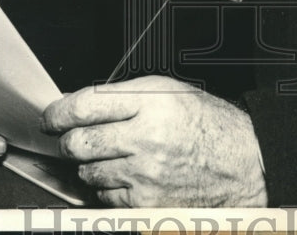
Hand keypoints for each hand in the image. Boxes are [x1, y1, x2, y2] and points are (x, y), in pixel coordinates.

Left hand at [41, 75, 266, 206]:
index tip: (51, 117)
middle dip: (70, 141)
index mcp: (151, 101)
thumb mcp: (169, 93)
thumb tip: (77, 106)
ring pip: (88, 172)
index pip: (84, 105)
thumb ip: (122, 97)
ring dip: (91, 165)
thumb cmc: (209, 125)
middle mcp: (146, 137)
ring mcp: (145, 174)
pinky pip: (105, 196)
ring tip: (117, 156)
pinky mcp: (146, 203)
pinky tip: (129, 176)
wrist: (245, 163)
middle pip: (78, 143)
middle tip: (76, 138)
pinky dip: (108, 187)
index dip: (58, 112)